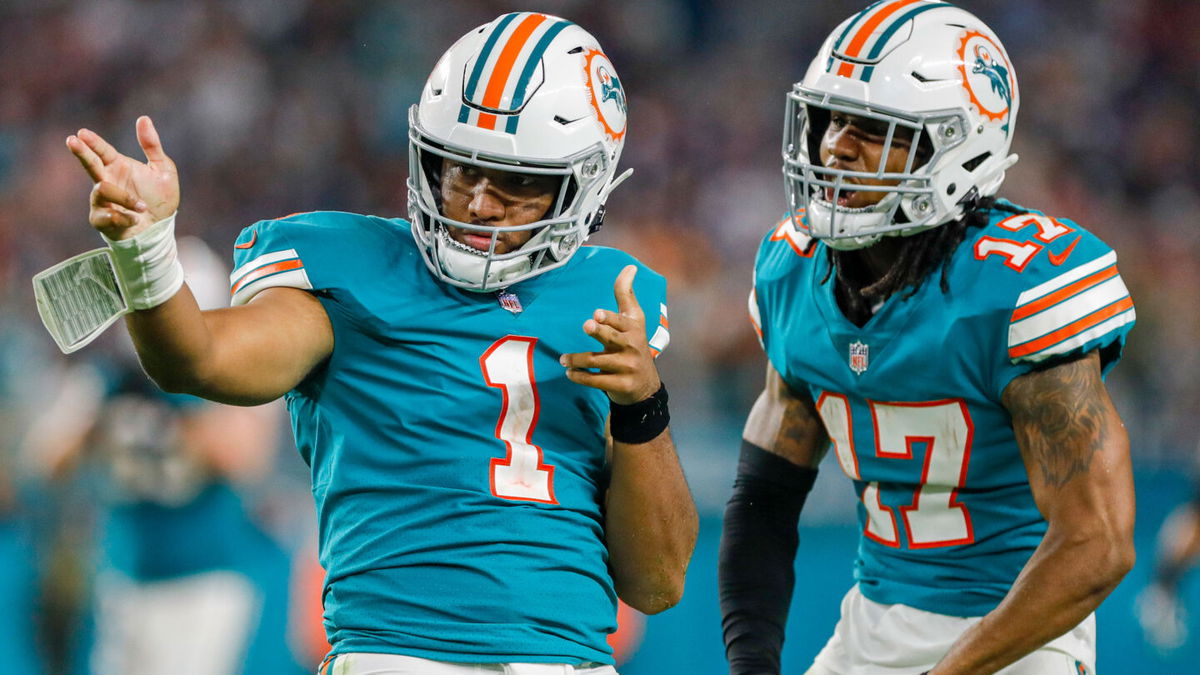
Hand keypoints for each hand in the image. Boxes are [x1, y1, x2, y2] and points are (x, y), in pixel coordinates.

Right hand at [66, 116, 178, 239]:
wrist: (160, 229)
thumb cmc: (159, 199)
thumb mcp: (163, 170)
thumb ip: (152, 146)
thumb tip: (143, 118)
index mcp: (117, 166)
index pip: (102, 151)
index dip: (92, 142)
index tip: (82, 133)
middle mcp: (106, 181)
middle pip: (89, 164)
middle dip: (81, 153)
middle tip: (72, 141)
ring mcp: (101, 200)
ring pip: (103, 190)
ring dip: (125, 198)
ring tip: (142, 206)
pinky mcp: (101, 220)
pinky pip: (107, 216)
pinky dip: (124, 217)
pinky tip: (134, 219)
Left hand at [560, 265, 660, 404]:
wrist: (645, 386)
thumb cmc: (634, 344)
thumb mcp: (634, 320)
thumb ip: (626, 294)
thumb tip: (630, 266)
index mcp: (634, 329)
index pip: (622, 321)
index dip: (610, 318)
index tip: (597, 314)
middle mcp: (632, 347)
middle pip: (613, 338)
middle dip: (600, 332)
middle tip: (587, 325)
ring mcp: (627, 367)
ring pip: (599, 361)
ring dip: (578, 360)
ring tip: (563, 359)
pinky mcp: (621, 385)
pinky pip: (597, 381)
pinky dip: (581, 377)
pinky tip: (569, 373)